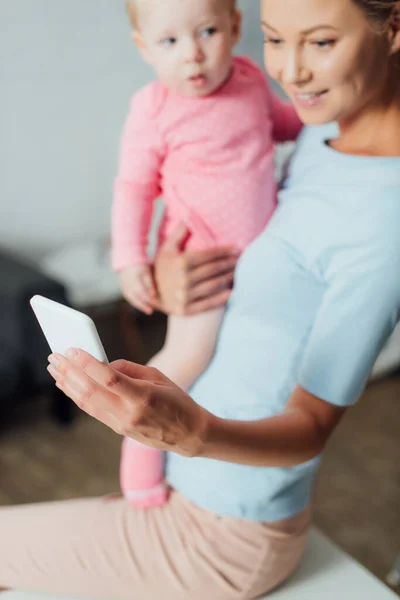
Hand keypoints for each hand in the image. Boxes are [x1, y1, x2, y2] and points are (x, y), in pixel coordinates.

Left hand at [47, 349, 210, 457]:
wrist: (190, 434)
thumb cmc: (178, 400)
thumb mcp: (159, 376)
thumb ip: (129, 368)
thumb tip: (103, 364)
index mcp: (143, 397)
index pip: (109, 378)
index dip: (87, 363)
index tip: (71, 349)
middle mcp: (129, 413)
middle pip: (91, 392)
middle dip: (69, 372)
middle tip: (54, 357)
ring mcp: (121, 424)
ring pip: (86, 403)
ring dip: (68, 384)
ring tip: (54, 369)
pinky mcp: (118, 429)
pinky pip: (92, 410)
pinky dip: (77, 395)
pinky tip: (68, 384)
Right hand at [119, 264, 155, 314]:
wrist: (127, 261)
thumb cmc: (140, 266)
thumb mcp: (146, 271)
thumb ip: (149, 283)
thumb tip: (153, 294)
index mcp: (134, 279)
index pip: (141, 292)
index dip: (148, 299)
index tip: (155, 304)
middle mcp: (127, 284)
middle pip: (135, 297)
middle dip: (143, 305)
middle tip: (150, 311)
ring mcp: (124, 287)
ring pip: (131, 299)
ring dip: (139, 305)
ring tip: (147, 310)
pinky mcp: (123, 288)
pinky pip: (129, 297)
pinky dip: (135, 302)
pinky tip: (141, 305)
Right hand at [153, 225, 239, 315]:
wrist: (149, 297)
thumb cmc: (160, 270)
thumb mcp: (165, 251)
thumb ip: (176, 236)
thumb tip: (186, 221)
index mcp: (180, 263)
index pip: (208, 255)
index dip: (224, 251)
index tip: (236, 249)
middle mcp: (183, 280)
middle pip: (213, 270)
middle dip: (229, 263)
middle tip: (240, 260)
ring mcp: (185, 296)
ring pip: (214, 285)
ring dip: (228, 278)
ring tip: (237, 272)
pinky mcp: (186, 310)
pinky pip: (208, 303)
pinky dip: (221, 298)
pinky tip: (231, 292)